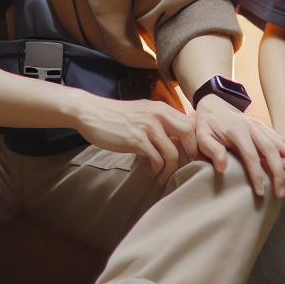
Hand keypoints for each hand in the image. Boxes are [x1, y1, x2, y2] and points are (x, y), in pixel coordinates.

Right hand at [69, 93, 197, 181]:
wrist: (91, 113)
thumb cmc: (117, 116)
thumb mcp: (143, 112)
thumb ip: (160, 121)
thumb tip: (176, 141)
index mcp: (162, 108)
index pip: (189, 125)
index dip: (193, 142)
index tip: (188, 155)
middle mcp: (158, 115)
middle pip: (188, 136)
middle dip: (188, 155)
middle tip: (182, 167)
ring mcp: (148, 127)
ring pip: (172, 153)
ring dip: (170, 170)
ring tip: (162, 176)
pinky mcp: (136, 140)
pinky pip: (156, 160)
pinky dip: (155, 169)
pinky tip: (149, 171)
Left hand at [195, 95, 284, 198]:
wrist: (214, 106)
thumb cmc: (207, 125)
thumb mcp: (202, 136)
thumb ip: (212, 150)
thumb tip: (222, 168)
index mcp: (238, 132)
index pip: (250, 156)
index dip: (257, 175)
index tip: (261, 192)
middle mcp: (253, 128)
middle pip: (270, 151)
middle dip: (278, 172)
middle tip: (282, 192)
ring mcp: (262, 127)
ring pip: (281, 143)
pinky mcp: (267, 128)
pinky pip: (284, 139)